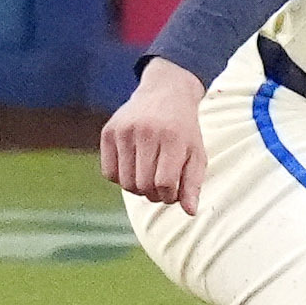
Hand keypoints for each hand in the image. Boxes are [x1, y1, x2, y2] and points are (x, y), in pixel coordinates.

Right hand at [101, 58, 208, 213]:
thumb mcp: (197, 153)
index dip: (169, 196)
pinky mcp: (108, 131)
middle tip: (160, 187)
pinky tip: (133, 169)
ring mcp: (124, 131)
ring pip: (125, 182)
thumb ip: (194, 183)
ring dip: (137, 189)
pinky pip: (108, 173)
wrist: (165, 91)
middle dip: (154, 195)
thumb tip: (190, 212)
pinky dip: (121, 179)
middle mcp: (146, 132)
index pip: (165, 183)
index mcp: (172, 138)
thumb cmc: (184, 129)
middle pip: (143, 185)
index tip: (173, 192)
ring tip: (149, 178)